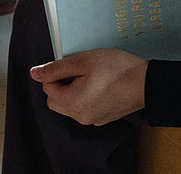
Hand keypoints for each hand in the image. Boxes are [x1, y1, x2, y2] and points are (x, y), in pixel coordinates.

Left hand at [29, 48, 147, 126]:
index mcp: (72, 103)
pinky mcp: (103, 119)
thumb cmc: (116, 69)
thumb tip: (34, 73)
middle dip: (61, 86)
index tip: (73, 66)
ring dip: (73, 92)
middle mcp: (80, 117)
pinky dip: (86, 99)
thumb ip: (55, 69)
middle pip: (55, 101)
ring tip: (91, 78)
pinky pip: (85, 109)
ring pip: (70, 106)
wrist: (146, 83)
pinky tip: (100, 86)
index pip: (47, 88)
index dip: (56, 73)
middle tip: (79, 72)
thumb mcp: (82, 61)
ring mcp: (93, 120)